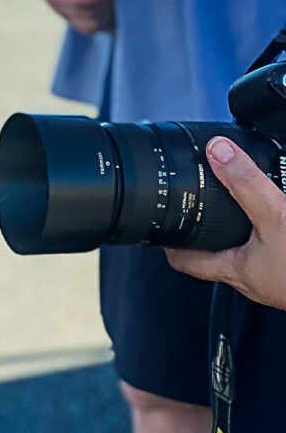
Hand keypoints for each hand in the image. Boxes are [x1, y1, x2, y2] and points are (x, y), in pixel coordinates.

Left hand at [168, 137, 285, 308]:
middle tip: (199, 200)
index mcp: (238, 271)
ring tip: (239, 201)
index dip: (168, 242)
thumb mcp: (276, 217)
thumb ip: (247, 185)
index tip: (158, 223)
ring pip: (249, 252)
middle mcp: (255, 281)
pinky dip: (274, 231)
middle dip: (208, 228)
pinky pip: (277, 250)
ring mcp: (279, 281)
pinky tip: (280, 214)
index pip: (185, 262)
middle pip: (216, 254)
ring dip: (244, 228)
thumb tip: (217, 151)